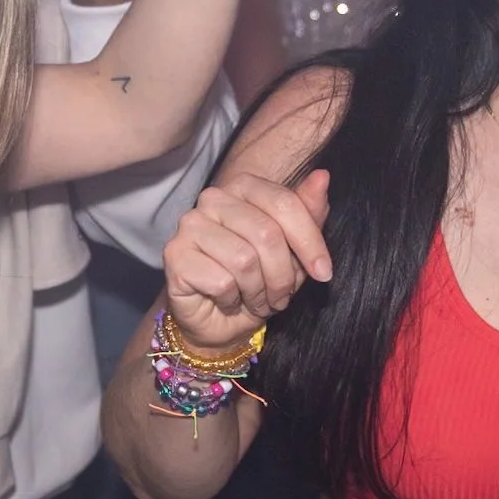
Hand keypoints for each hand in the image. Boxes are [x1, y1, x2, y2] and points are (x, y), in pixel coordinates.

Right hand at [163, 169, 331, 350]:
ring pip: (244, 260)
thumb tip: (322, 177)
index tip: (324, 273)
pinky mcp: (174, 255)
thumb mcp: (293, 251)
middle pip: (266, 233)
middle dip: (283, 275)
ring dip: (258, 291)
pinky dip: (233, 299)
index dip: (310, 241)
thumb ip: (308, 214)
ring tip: (256, 299)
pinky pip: (221, 281)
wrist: (219, 321)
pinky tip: (228, 300)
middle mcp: (213, 199)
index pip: (284, 203)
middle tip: (281, 296)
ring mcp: (190, 225)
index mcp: (243, 187)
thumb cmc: (257, 280)